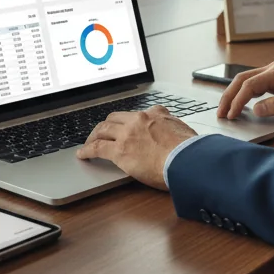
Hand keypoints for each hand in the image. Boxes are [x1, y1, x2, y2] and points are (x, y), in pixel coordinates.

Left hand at [76, 106, 196, 190]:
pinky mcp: (120, 151)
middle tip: (102, 133)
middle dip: (106, 125)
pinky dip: (87, 150)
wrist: (186, 160)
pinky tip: (83, 155)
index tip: (127, 125)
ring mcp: (128, 134)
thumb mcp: (185, 132)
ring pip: (103, 130)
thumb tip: (179, 137)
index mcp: (157, 114)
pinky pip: (97, 148)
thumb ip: (176, 130)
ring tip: (89, 143)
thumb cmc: (190, 151)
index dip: (130, 121)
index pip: (139, 113)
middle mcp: (140, 120)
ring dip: (94, 136)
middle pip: (115, 118)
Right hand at [217, 61, 273, 120]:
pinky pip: (254, 83)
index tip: (231, 115)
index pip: (250, 86)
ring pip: (246, 80)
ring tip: (226, 109)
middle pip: (242, 79)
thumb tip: (256, 110)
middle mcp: (273, 68)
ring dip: (234, 93)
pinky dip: (244, 92)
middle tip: (220, 113)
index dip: (238, 101)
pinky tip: (240, 103)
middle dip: (229, 96)